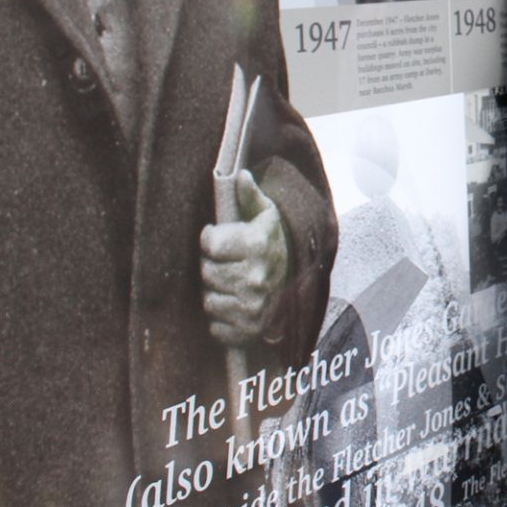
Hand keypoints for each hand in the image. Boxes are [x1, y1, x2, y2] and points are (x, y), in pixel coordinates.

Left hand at [200, 170, 288, 345]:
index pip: (210, 245)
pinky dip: (221, 318)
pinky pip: (215, 326)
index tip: (218, 239)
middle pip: (207, 273)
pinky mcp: (249, 330)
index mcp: (258, 247)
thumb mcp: (267, 216)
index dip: (211, 240)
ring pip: (209, 300)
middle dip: (213, 267)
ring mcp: (253, 307)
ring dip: (217, 292)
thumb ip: (250, 196)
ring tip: (233, 284)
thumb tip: (240, 175)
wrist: (300, 281)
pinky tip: (235, 305)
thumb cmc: (275, 244)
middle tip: (228, 263)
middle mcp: (256, 279)